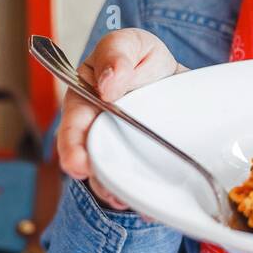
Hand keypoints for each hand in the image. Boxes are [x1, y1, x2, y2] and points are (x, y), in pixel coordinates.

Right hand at [56, 27, 187, 209]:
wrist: (180, 81)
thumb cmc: (144, 59)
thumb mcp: (133, 43)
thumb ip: (117, 53)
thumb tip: (108, 83)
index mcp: (86, 101)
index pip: (73, 126)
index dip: (72, 147)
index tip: (78, 165)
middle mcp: (97, 132)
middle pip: (88, 160)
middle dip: (95, 179)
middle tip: (109, 193)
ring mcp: (119, 152)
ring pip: (110, 178)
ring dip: (116, 193)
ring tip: (128, 202)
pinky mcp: (140, 166)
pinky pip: (138, 185)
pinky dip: (144, 198)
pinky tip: (152, 209)